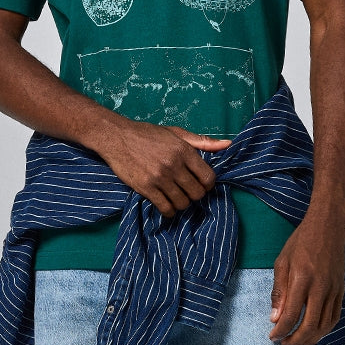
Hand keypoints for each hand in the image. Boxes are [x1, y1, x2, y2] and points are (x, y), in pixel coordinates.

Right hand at [98, 119, 231, 217]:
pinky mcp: (146, 187)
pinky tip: (166, 205)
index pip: (208, 178)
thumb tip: (228, 145)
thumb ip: (202, 141)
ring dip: (182, 204)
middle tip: (187, 192)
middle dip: (195, 196)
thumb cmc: (147, 134)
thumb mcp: (176, 133)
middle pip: (196, 193)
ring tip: (176, 198)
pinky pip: (165, 208)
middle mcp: (174, 165)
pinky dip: (169, 211)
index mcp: (184, 150)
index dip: (208, 185)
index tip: (201, 185)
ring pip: (182, 203)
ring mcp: (159, 177)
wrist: (116, 137)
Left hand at [268, 212, 344, 344]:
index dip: (280, 330)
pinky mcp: (340, 290)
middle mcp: (320, 287)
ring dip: (310, 339)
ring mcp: (333, 290)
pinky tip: (314, 334)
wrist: (328, 227)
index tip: (273, 336)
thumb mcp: (282, 262)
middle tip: (284, 344)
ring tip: (298, 344)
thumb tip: (275, 317)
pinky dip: (325, 330)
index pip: (290, 314)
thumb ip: (278, 291)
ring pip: (324, 325)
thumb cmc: (302, 242)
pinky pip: (334, 317)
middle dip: (295, 339)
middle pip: (309, 325)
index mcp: (301, 279)